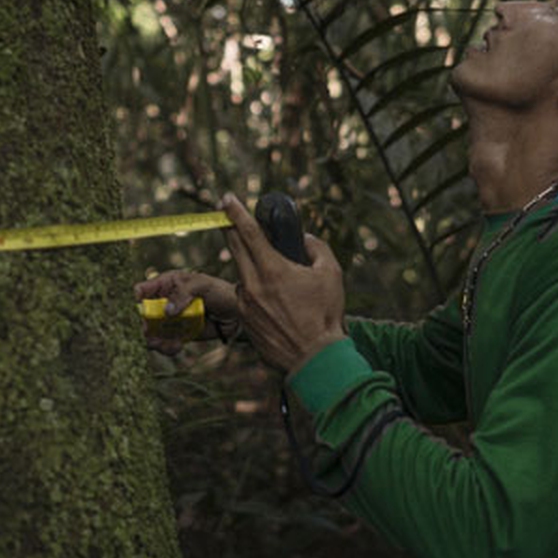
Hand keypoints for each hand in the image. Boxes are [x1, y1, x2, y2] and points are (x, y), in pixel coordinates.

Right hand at [134, 269, 240, 354]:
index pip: (140, 290)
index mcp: (165, 284)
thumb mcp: (202, 285)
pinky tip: (178, 345)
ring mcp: (167, 320)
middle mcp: (162, 302)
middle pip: (140, 316)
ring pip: (149, 333)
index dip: (132, 301)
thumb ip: (183, 294)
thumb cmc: (219, 291)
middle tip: (148, 334)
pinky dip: (167, 348)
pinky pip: (163, 344)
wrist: (236, 314)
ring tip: (169, 343)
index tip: (137, 313)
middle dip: (141, 327)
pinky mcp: (175, 334)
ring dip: (154, 341)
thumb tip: (167, 311)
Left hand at [220, 193, 345, 374]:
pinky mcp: (244, 321)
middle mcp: (253, 284)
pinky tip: (275, 305)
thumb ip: (317, 248)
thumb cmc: (325, 315)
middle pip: (235, 247)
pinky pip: (245, 298)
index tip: (226, 198)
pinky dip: (255, 293)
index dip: (236, 212)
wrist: (314, 358)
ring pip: (243, 275)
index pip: (248, 232)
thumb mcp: (331, 274)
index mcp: (273, 269)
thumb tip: (305, 239)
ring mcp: (245, 304)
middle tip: (227, 217)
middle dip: (231, 229)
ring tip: (276, 281)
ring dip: (251, 268)